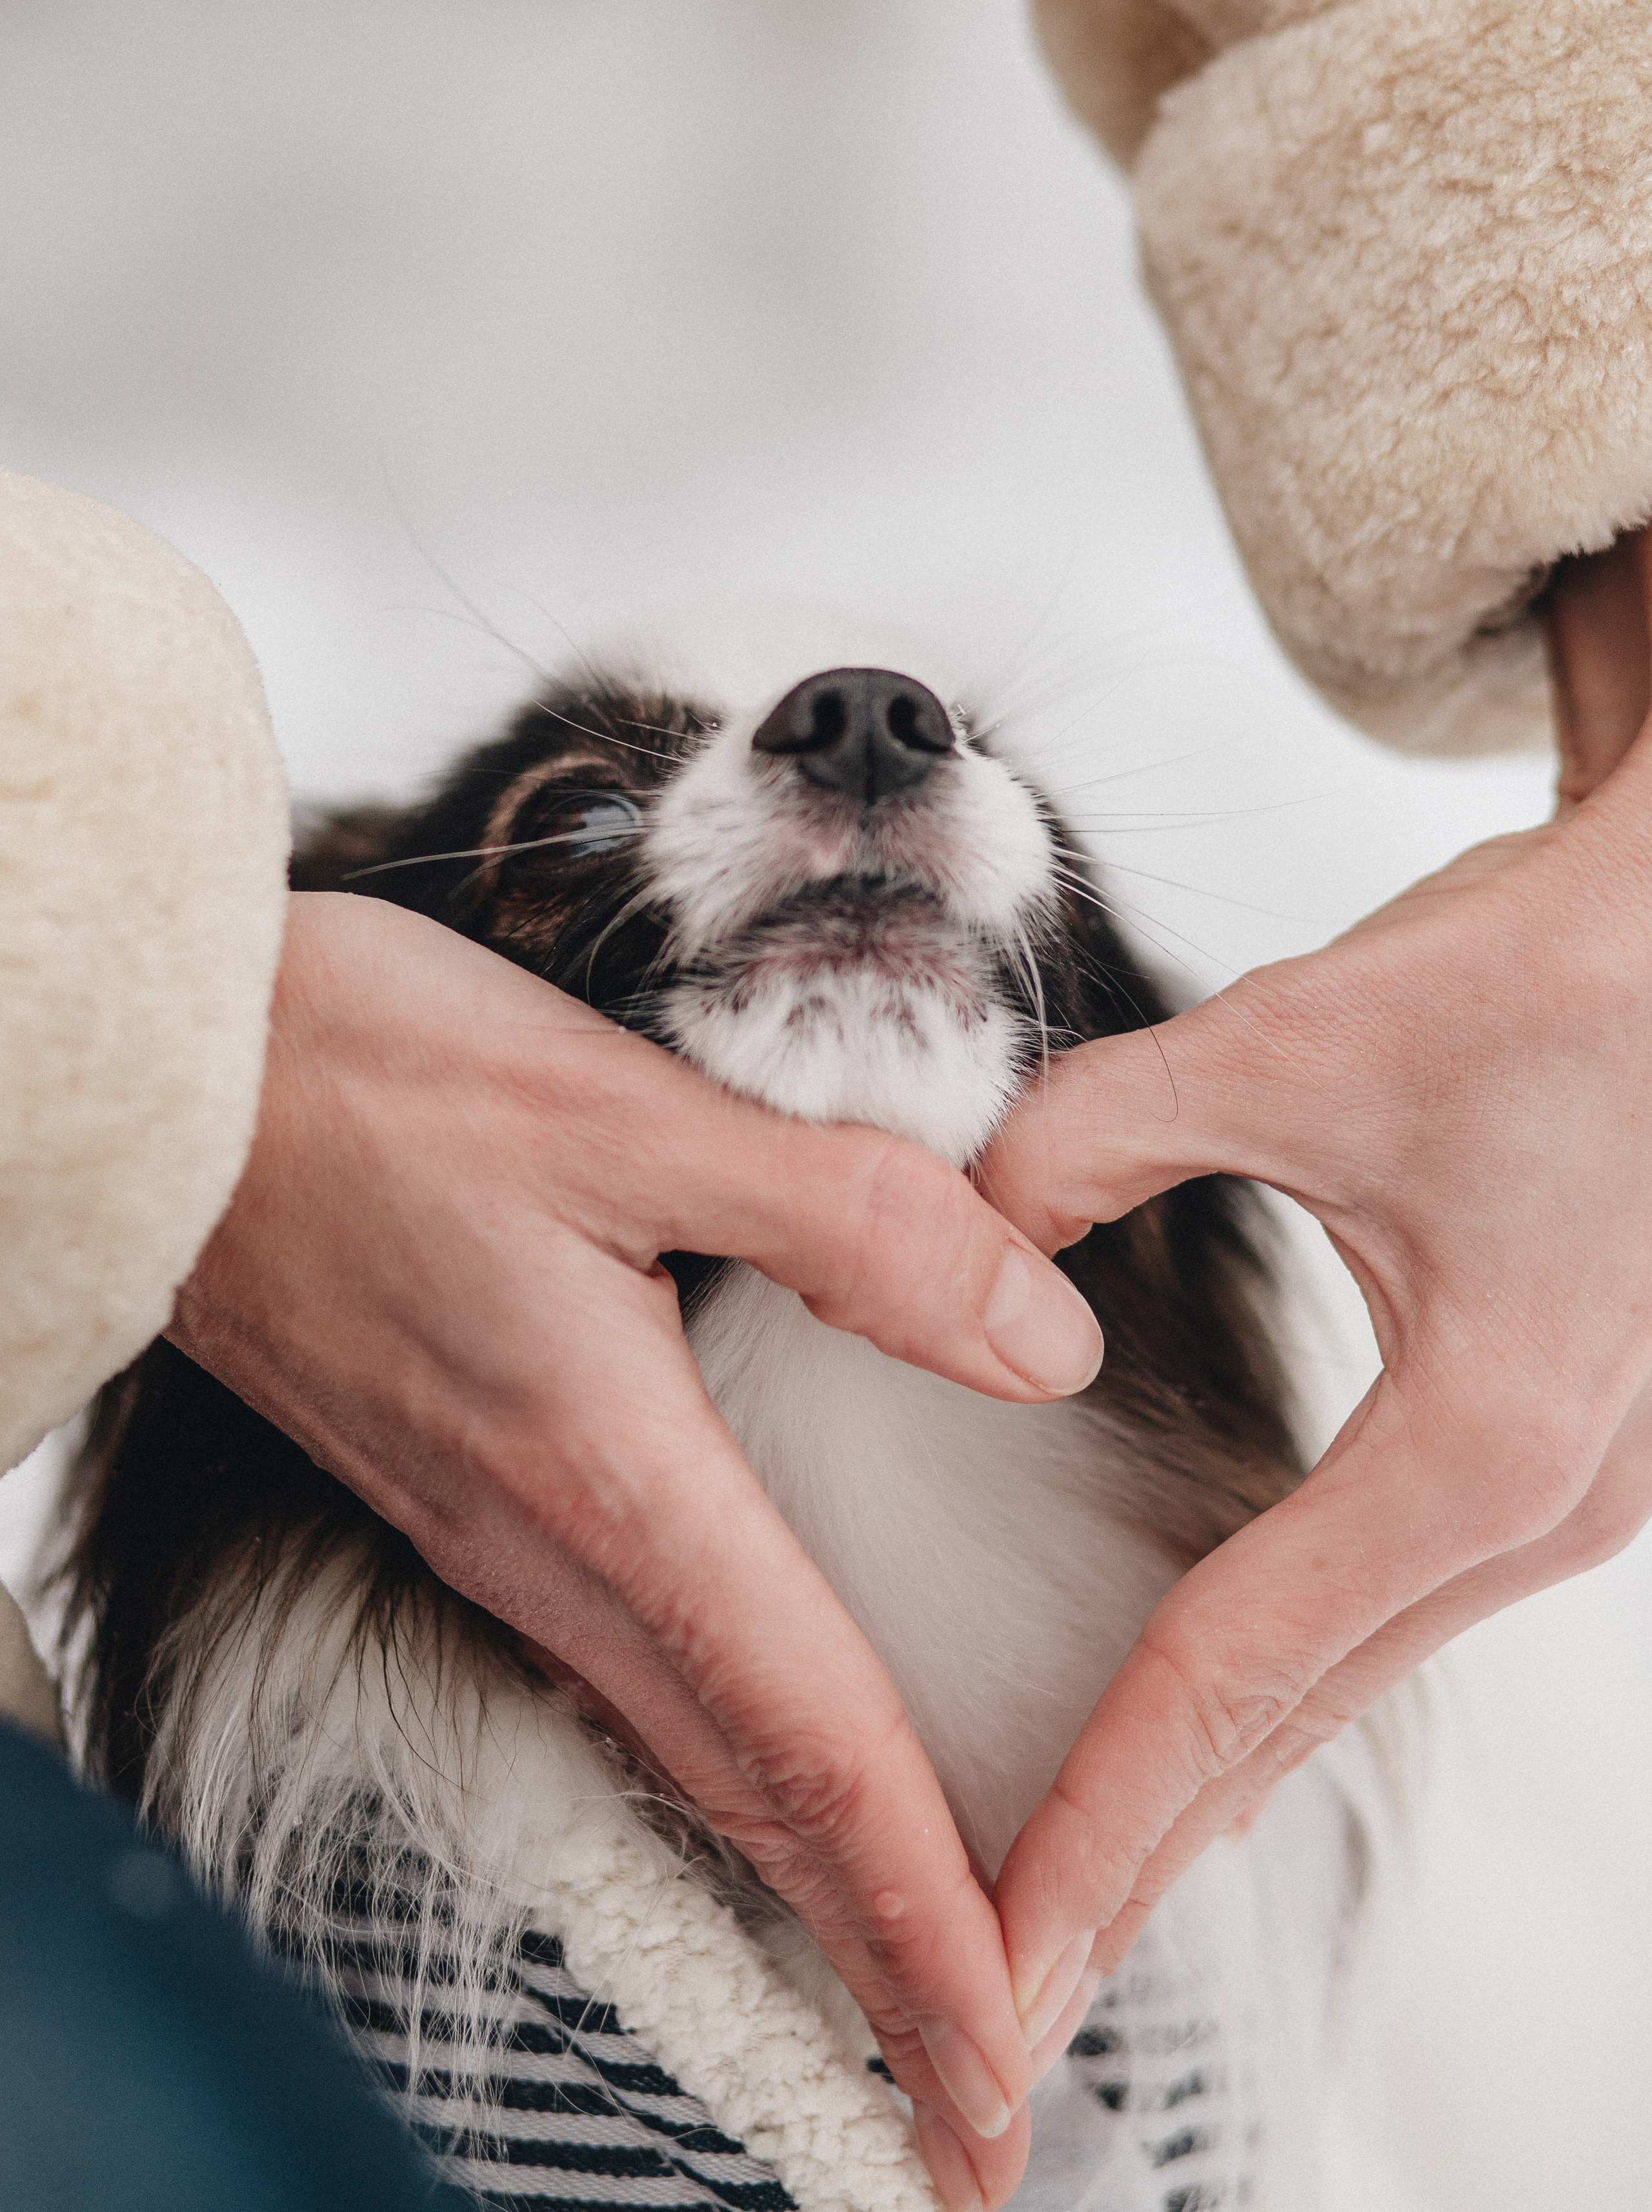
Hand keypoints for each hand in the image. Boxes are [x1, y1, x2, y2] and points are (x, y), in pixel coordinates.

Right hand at [170, 889, 1109, 2207]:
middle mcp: (548, 1547)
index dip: (921, 1924)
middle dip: (883, 1966)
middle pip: (754, 1799)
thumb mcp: (631, 1113)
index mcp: (606, 1479)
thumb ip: (857, 1227)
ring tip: (913, 1968)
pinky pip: (624, 1675)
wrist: (172, 1083)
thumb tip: (1047, 1340)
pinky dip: (730, 1762)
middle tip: (979, 2108)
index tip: (1001, 2070)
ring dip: (813, 1874)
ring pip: (689, 1750)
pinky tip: (768, 1764)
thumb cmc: (371, 1078)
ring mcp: (497, 1533)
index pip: (808, 1749)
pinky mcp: (469, 1490)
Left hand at [980, 530, 1651, 2050]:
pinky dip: (1288, 1688)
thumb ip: (1080, 1141)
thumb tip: (954, 1235)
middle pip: (1291, 1720)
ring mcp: (1573, 1496)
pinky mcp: (1564, 1458)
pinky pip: (1395, 1614)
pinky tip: (1217, 1730)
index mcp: (1479, 1437)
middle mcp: (1543, 1504)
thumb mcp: (1288, 1042)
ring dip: (1215, 1781)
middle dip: (1140, 1856)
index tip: (996, 1949)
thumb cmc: (1546, 979)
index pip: (1229, 1673)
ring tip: (1084, 1882)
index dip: (1095, 1823)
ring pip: (1350, 1679)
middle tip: (1003, 1982)